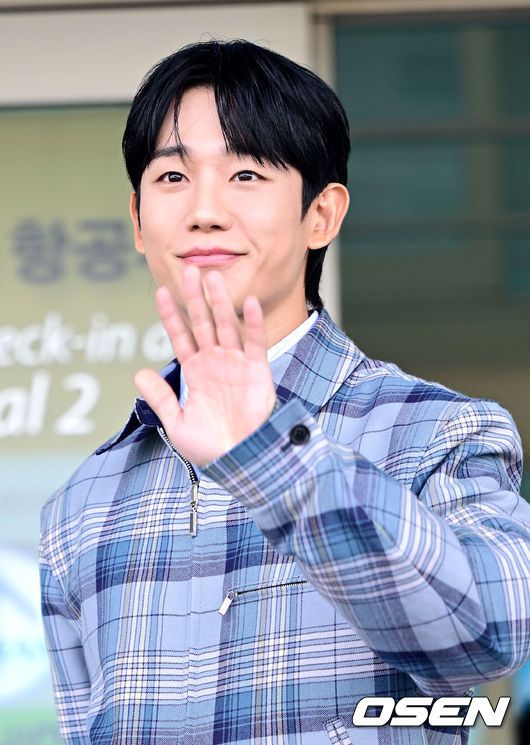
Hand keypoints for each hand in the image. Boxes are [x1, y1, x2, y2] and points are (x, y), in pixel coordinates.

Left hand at [134, 263, 276, 466]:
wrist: (240, 460)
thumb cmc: (210, 448)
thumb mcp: (177, 424)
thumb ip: (160, 398)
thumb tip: (138, 373)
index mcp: (195, 372)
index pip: (181, 336)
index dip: (171, 315)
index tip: (161, 292)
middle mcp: (215, 362)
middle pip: (203, 323)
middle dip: (195, 298)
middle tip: (190, 270)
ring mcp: (236, 364)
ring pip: (227, 325)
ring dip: (220, 302)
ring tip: (212, 277)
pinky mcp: (258, 372)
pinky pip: (255, 343)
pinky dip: (253, 323)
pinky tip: (248, 302)